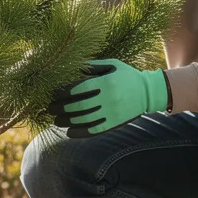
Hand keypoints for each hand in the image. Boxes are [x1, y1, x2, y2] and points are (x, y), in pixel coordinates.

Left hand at [48, 59, 168, 137]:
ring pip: (84, 119)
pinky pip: (94, 130)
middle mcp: (109, 98)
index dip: (62, 92)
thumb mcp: (112, 65)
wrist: (149, 92)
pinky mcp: (115, 123)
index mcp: (106, 82)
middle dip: (60, 107)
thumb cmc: (127, 75)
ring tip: (55, 120)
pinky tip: (69, 132)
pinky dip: (80, 132)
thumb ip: (93, 66)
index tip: (51, 93)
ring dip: (67, 121)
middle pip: (78, 105)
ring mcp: (112, 113)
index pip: (78, 88)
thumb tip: (71, 67)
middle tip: (49, 108)